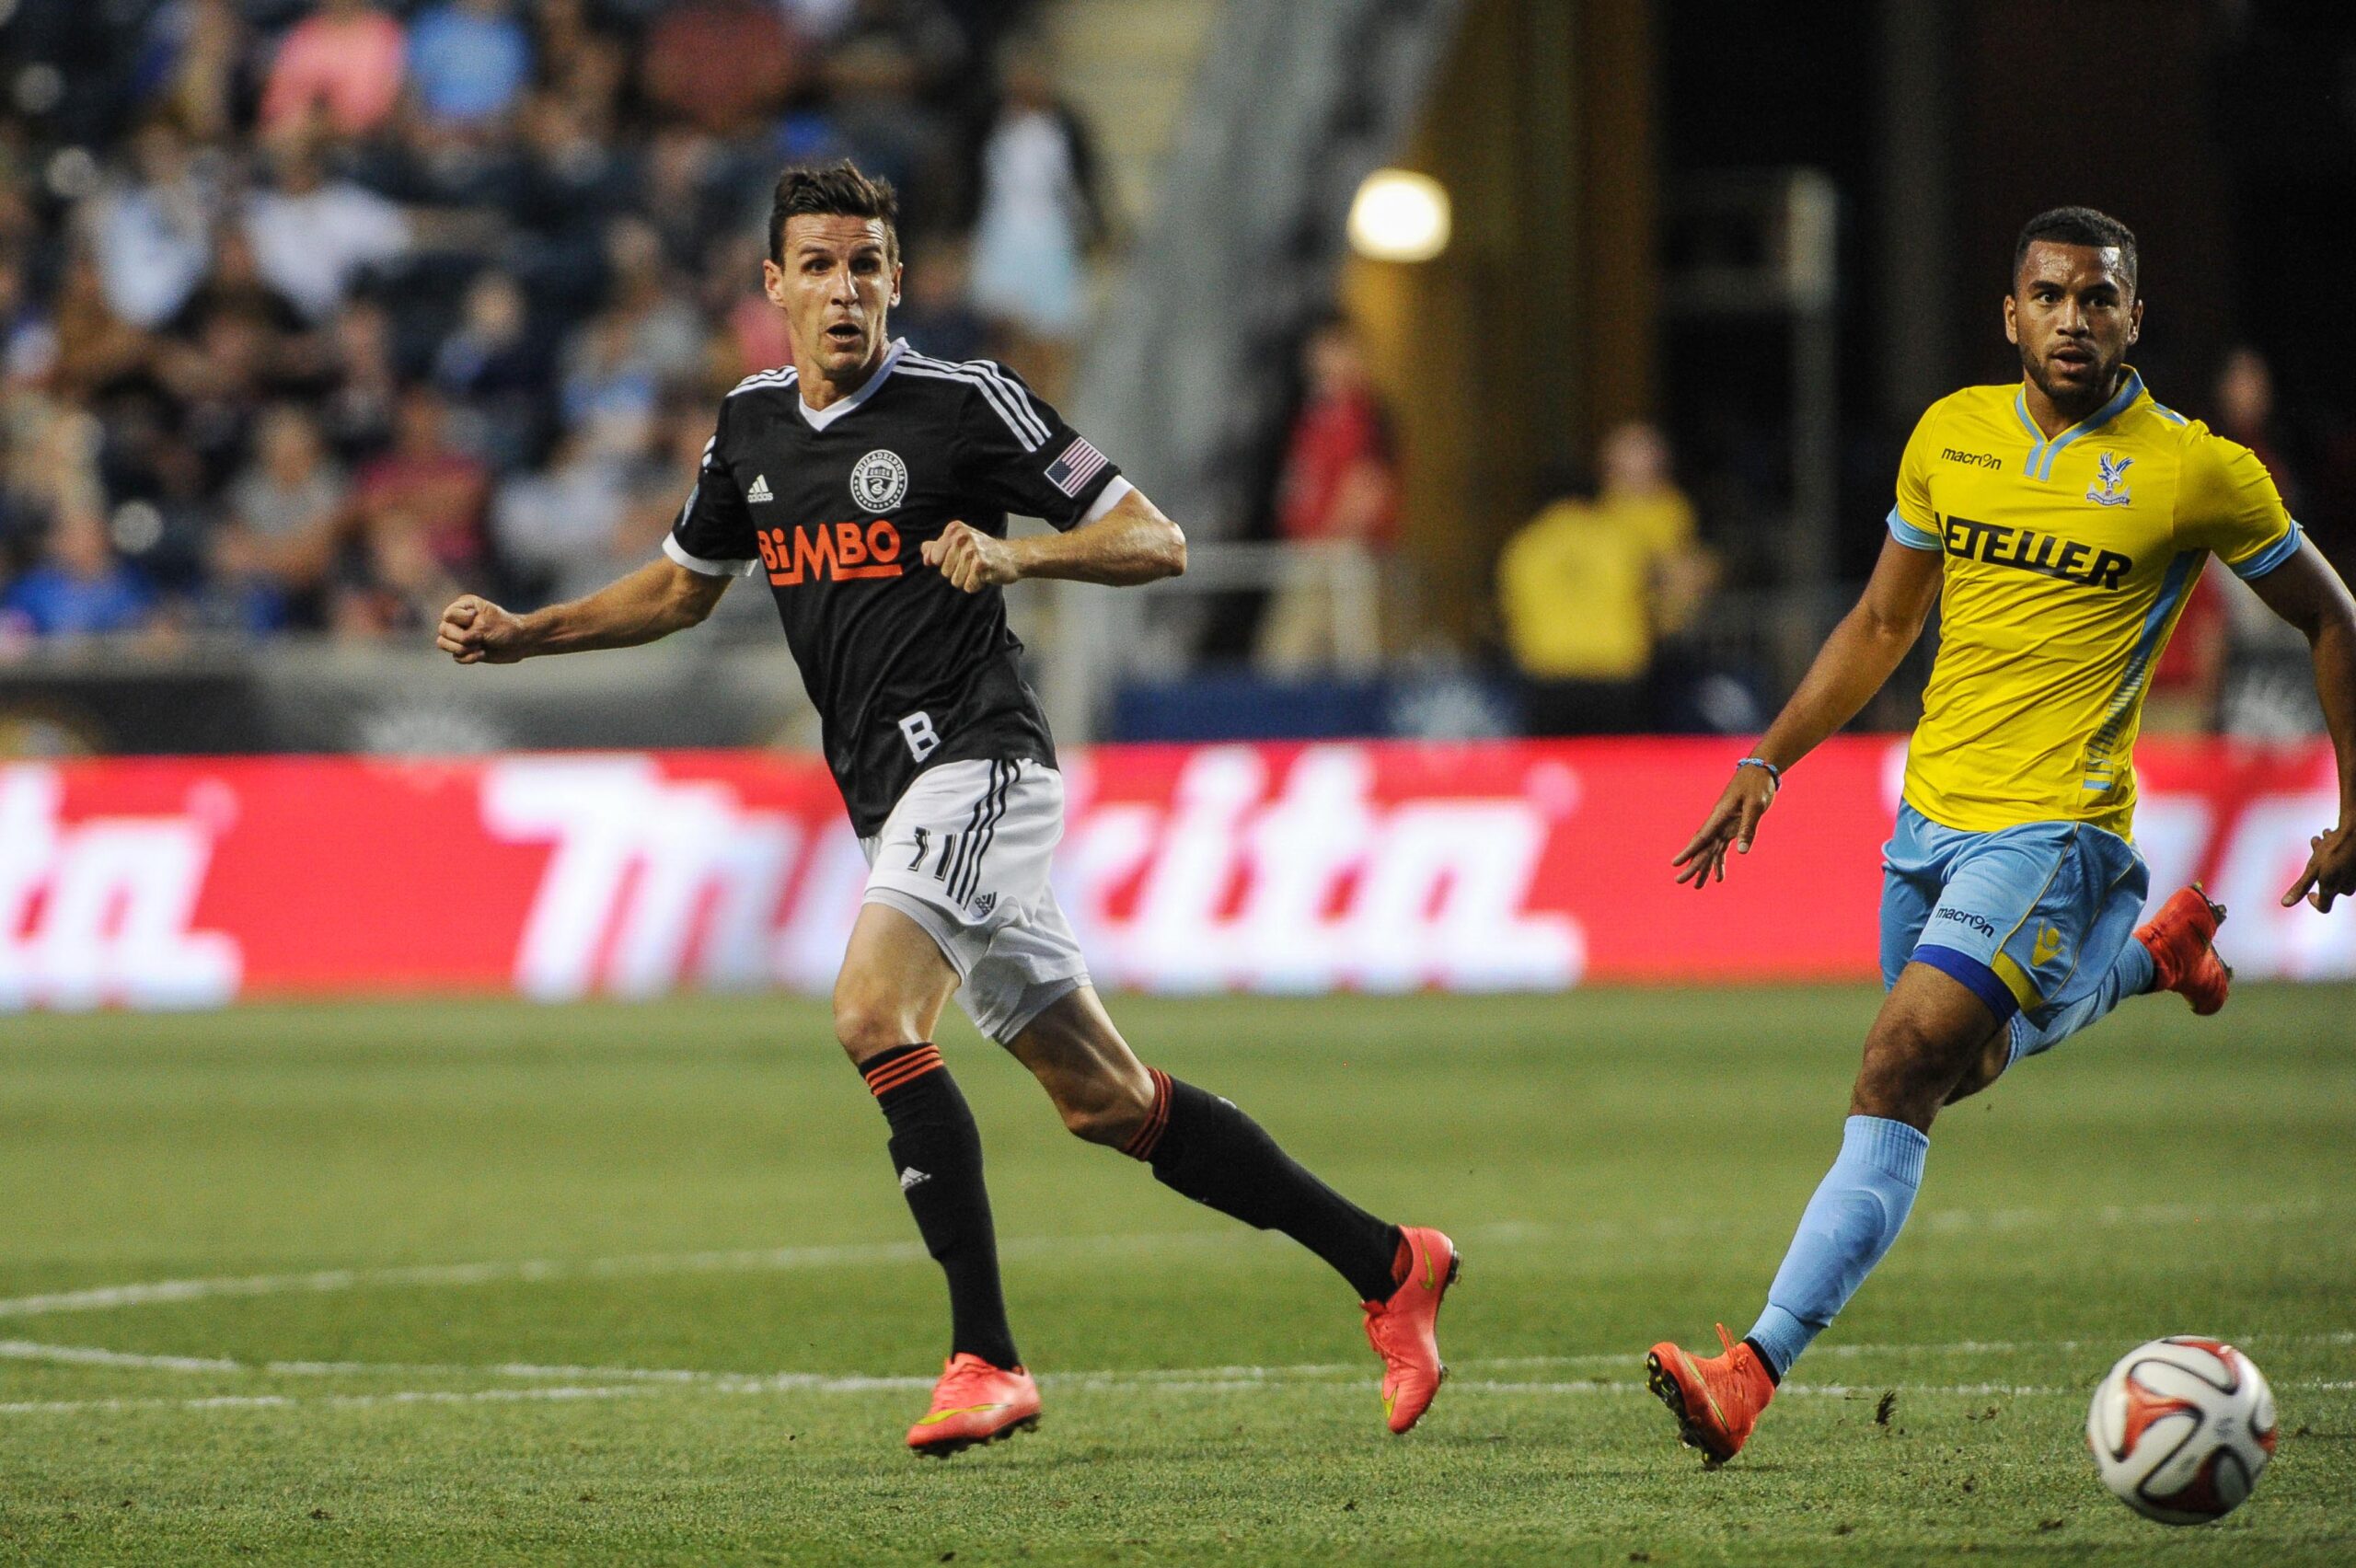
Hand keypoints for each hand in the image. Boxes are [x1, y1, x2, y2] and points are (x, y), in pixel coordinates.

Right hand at [436, 594, 526, 663]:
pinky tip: (482, 654)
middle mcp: (460, 619)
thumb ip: (464, 633)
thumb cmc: (505, 629)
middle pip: (443, 630)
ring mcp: (461, 634)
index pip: (448, 615)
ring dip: (462, 649)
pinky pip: (456, 657)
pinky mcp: (465, 649)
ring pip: (443, 644)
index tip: (476, 619)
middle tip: (478, 640)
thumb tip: (445, 642)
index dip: (460, 621)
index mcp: (464, 606)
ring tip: (479, 648)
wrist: (521, 643)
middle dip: (461, 639)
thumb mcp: (485, 627)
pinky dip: (468, 658)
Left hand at [922, 521, 1019, 592]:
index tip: (960, 557)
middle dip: (958, 573)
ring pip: (955, 581)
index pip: (935, 558)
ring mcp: (972, 550)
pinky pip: (968, 586)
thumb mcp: (959, 543)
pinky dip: (977, 585)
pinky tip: (985, 575)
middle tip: (973, 564)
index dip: (946, 563)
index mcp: (954, 530)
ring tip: (979, 570)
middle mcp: (962, 537)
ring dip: (967, 580)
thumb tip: (925, 555)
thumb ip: (937, 547)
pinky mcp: (981, 565)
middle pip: (945, 572)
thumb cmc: (983, 550)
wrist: (1012, 556)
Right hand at [1672, 766, 1777, 888]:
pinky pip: (1721, 847)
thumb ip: (1748, 829)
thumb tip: (1741, 852)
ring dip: (1704, 868)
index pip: (1702, 837)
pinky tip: (1719, 877)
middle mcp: (1718, 822)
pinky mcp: (1731, 827)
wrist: (1760, 771)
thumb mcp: (1755, 806)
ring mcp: (1724, 825)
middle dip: (1692, 865)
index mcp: (1719, 815)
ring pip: (1710, 850)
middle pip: (1702, 847)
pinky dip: (1719, 862)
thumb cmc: (1757, 785)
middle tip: (1680, 882)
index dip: (1688, 851)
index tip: (1675, 863)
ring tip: (1697, 886)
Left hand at [2281, 822, 2355, 912]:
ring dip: (2324, 853)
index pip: (2324, 907)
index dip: (2314, 902)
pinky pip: (2343, 859)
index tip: (2310, 892)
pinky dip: (2335, 849)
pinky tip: (2330, 835)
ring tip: (2321, 838)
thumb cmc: (2335, 851)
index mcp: (2333, 889)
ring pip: (2334, 867)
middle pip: (2327, 882)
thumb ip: (2300, 887)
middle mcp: (2347, 886)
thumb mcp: (2312, 870)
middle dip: (2317, 865)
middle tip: (2314, 848)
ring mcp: (2355, 876)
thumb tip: (2285, 904)